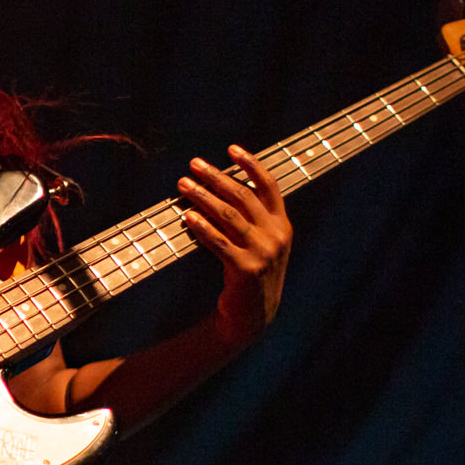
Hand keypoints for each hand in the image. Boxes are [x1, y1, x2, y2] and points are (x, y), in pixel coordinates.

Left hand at [178, 146, 291, 350]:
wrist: (252, 316)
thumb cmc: (249, 272)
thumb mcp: (260, 243)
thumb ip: (250, 217)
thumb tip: (218, 184)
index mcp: (282, 225)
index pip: (269, 186)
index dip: (251, 164)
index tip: (231, 148)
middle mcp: (276, 236)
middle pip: (243, 196)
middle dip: (216, 176)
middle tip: (193, 164)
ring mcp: (263, 253)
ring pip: (228, 216)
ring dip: (202, 197)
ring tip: (183, 185)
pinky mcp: (246, 270)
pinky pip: (219, 242)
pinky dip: (202, 228)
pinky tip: (187, 217)